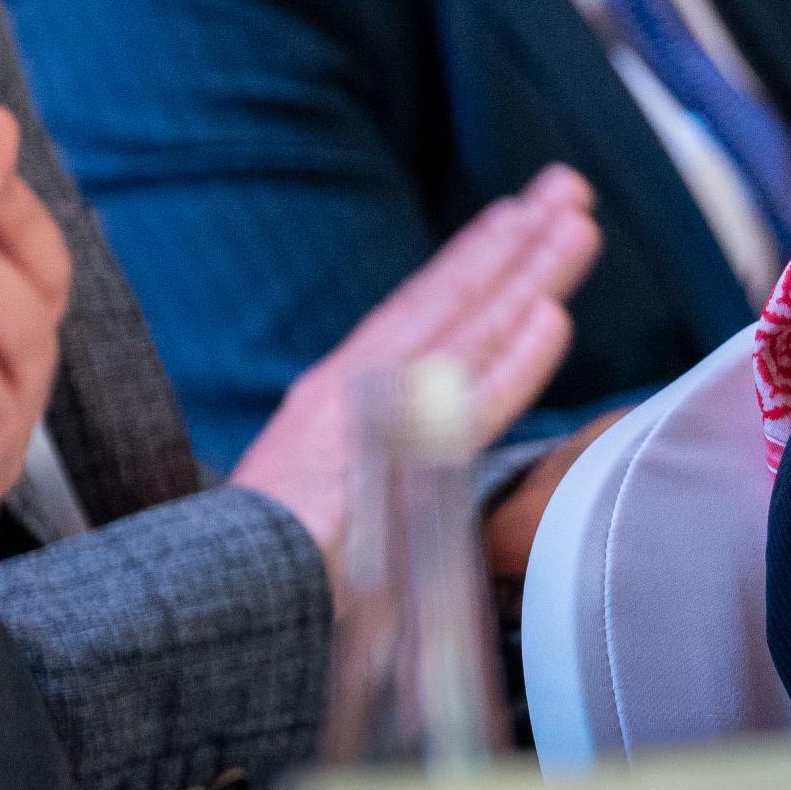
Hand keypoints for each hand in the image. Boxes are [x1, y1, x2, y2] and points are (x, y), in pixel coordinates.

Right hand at [233, 169, 599, 591]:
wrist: (215, 603)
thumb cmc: (270, 565)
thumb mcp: (321, 489)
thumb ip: (372, 456)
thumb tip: (418, 447)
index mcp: (343, 393)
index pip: (423, 310)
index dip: (474, 260)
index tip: (518, 214)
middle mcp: (360, 389)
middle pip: (454, 300)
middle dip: (515, 241)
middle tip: (567, 186)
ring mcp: (377, 418)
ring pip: (472, 332)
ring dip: (528, 274)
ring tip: (576, 223)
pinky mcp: (393, 465)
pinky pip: (469, 406)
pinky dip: (513, 361)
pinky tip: (551, 318)